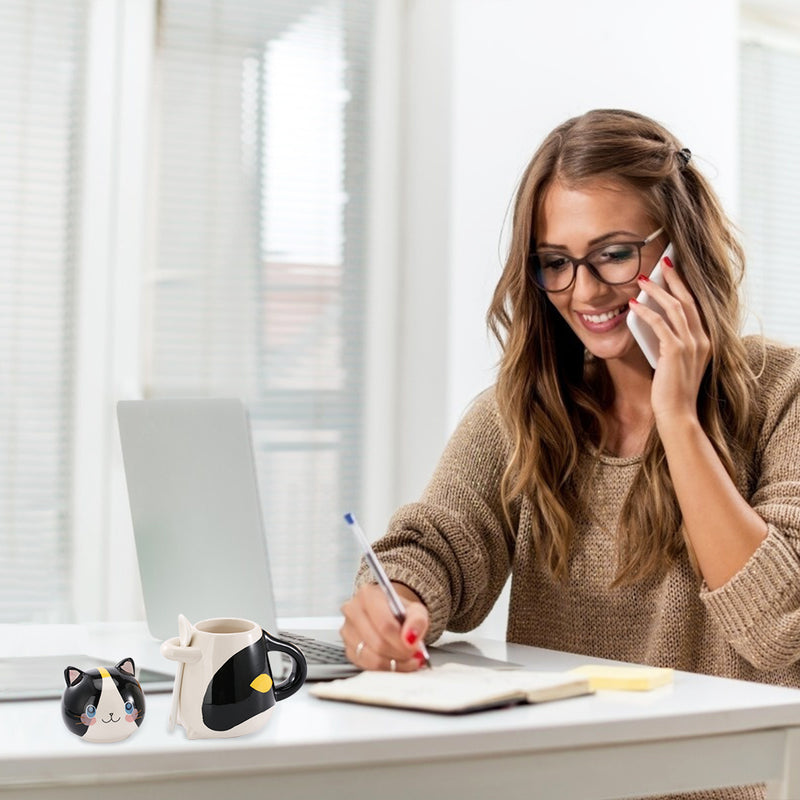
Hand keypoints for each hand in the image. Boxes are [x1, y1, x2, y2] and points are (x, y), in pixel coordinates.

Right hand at [339, 583, 429, 670]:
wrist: (389, 614)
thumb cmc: (398, 610)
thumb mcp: (416, 609)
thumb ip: (417, 620)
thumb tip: (410, 637)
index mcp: (368, 595)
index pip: (384, 624)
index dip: (401, 640)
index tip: (414, 647)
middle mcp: (353, 610)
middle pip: (378, 643)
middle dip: (399, 653)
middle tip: (413, 654)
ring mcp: (347, 631)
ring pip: (371, 657)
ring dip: (393, 663)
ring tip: (406, 659)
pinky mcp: (348, 649)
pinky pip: (366, 665)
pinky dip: (384, 668)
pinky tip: (395, 662)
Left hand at [628, 257, 710, 425]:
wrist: (677, 414)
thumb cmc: (673, 390)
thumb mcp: (675, 361)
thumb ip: (670, 341)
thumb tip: (651, 319)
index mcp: (706, 341)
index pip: (696, 306)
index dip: (685, 286)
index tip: (674, 270)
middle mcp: (702, 339)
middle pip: (688, 300)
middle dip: (674, 279)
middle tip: (663, 262)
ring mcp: (691, 345)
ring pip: (674, 308)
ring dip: (656, 291)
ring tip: (642, 280)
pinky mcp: (675, 352)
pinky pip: (659, 324)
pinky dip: (645, 312)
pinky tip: (632, 306)